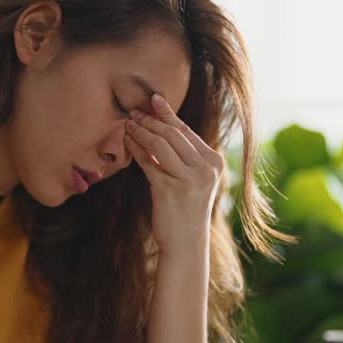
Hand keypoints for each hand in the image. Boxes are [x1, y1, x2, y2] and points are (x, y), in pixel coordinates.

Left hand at [124, 93, 225, 255]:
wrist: (186, 243)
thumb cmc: (187, 209)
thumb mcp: (194, 179)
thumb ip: (185, 156)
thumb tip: (161, 127)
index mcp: (214, 163)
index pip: (187, 131)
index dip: (167, 114)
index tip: (153, 99)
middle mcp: (206, 169)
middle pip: (173, 134)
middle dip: (151, 120)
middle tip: (134, 113)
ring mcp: (189, 180)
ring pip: (160, 144)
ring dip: (141, 132)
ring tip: (129, 125)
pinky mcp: (169, 189)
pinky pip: (149, 162)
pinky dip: (136, 149)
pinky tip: (128, 142)